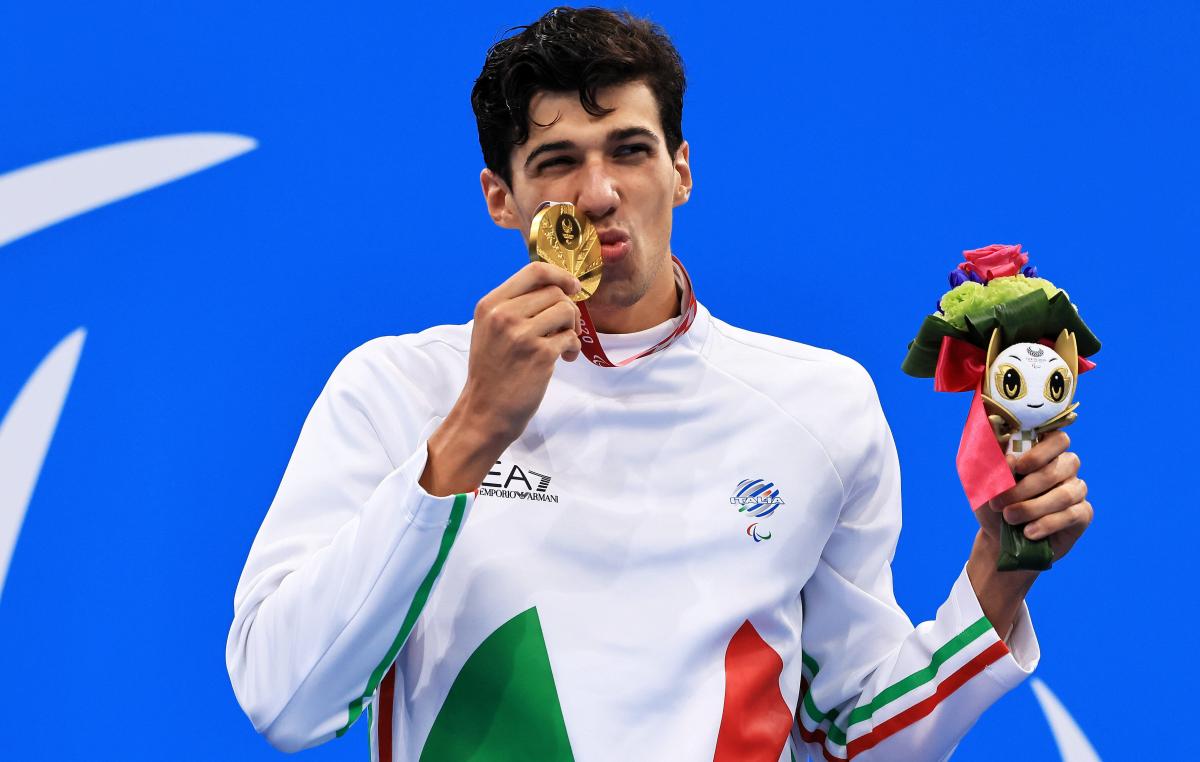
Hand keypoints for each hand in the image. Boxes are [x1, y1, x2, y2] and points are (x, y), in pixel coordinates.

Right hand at [420, 262, 581, 495]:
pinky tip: (565, 359)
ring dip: (573, 327)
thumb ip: (516, 305)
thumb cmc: (493, 370)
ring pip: (566, 311)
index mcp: (490, 304)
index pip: (534, 270)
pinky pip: (571, 337)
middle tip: (565, 329)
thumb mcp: (491, 329)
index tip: (572, 286)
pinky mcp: (540, 355)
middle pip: (555, 292)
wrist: (486, 410)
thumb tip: (556, 285)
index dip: (560, 275)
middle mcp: (504, 315)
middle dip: (568, 309)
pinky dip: (573, 347)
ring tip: (565, 345)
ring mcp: (522, 335)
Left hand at [974, 430, 1092, 561]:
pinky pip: (1071, 515)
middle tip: (998, 503)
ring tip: (1009, 518)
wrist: (999, 538)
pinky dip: (1046, 524)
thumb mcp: (983, 480)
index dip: (1041, 452)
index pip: (1058, 439)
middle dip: (1024, 488)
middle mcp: (1065, 466)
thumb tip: (1006, 450)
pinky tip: (1029, 532)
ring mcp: (1076, 489)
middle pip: (1057, 468)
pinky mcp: (1083, 513)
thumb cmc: (993, 502)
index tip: (1019, 467)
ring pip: (1063, 494)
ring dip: (1032, 508)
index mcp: (1044, 451)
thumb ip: (991, 459)